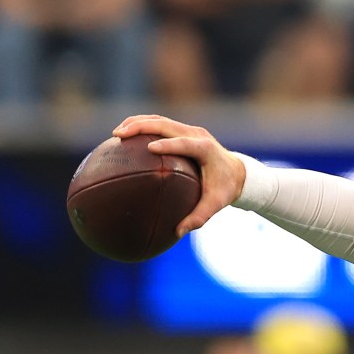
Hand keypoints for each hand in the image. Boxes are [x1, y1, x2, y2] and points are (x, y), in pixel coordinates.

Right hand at [113, 115, 245, 236]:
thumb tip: (178, 232)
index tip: (149, 148)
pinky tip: (125, 136)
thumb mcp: (215, 204)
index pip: (184, 143)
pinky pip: (160, 124)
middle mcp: (197, 135)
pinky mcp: (184, 130)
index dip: (168, 144)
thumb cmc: (225, 189)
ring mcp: (190, 130)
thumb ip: (198, 217)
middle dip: (141, 126)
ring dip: (137, 123)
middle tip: (119, 135)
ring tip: (116, 133)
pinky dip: (142, 126)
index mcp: (205, 149)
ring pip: (160, 120)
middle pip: (166, 124)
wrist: (237, 172)